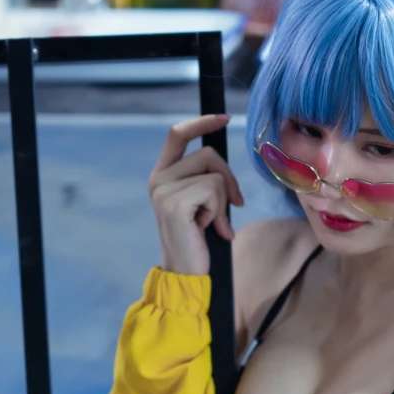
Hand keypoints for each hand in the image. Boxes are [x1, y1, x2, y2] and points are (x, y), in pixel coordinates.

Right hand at [148, 113, 244, 275]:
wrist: (185, 275)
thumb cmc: (199, 241)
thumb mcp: (201, 204)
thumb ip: (205, 180)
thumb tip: (223, 165)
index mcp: (162, 175)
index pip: (177, 134)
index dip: (202, 122)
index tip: (225, 118)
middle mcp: (158, 179)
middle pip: (207, 154)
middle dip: (230, 179)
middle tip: (236, 204)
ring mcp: (163, 190)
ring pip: (215, 175)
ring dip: (223, 201)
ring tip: (213, 223)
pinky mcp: (175, 203)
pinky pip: (214, 190)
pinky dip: (220, 212)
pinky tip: (209, 229)